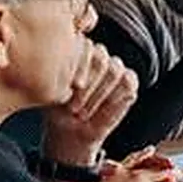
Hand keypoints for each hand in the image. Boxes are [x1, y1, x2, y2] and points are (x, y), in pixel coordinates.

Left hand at [43, 40, 137, 162]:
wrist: (71, 133)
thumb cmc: (58, 111)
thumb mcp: (54, 94)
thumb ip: (62, 77)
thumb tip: (69, 71)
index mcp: (78, 53)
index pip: (85, 48)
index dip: (78, 71)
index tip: (67, 93)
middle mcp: (98, 56)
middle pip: (101, 59)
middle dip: (87, 87)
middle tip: (74, 108)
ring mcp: (115, 68)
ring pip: (115, 69)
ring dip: (99, 95)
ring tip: (84, 112)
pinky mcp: (128, 82)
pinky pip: (128, 82)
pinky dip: (114, 98)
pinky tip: (102, 110)